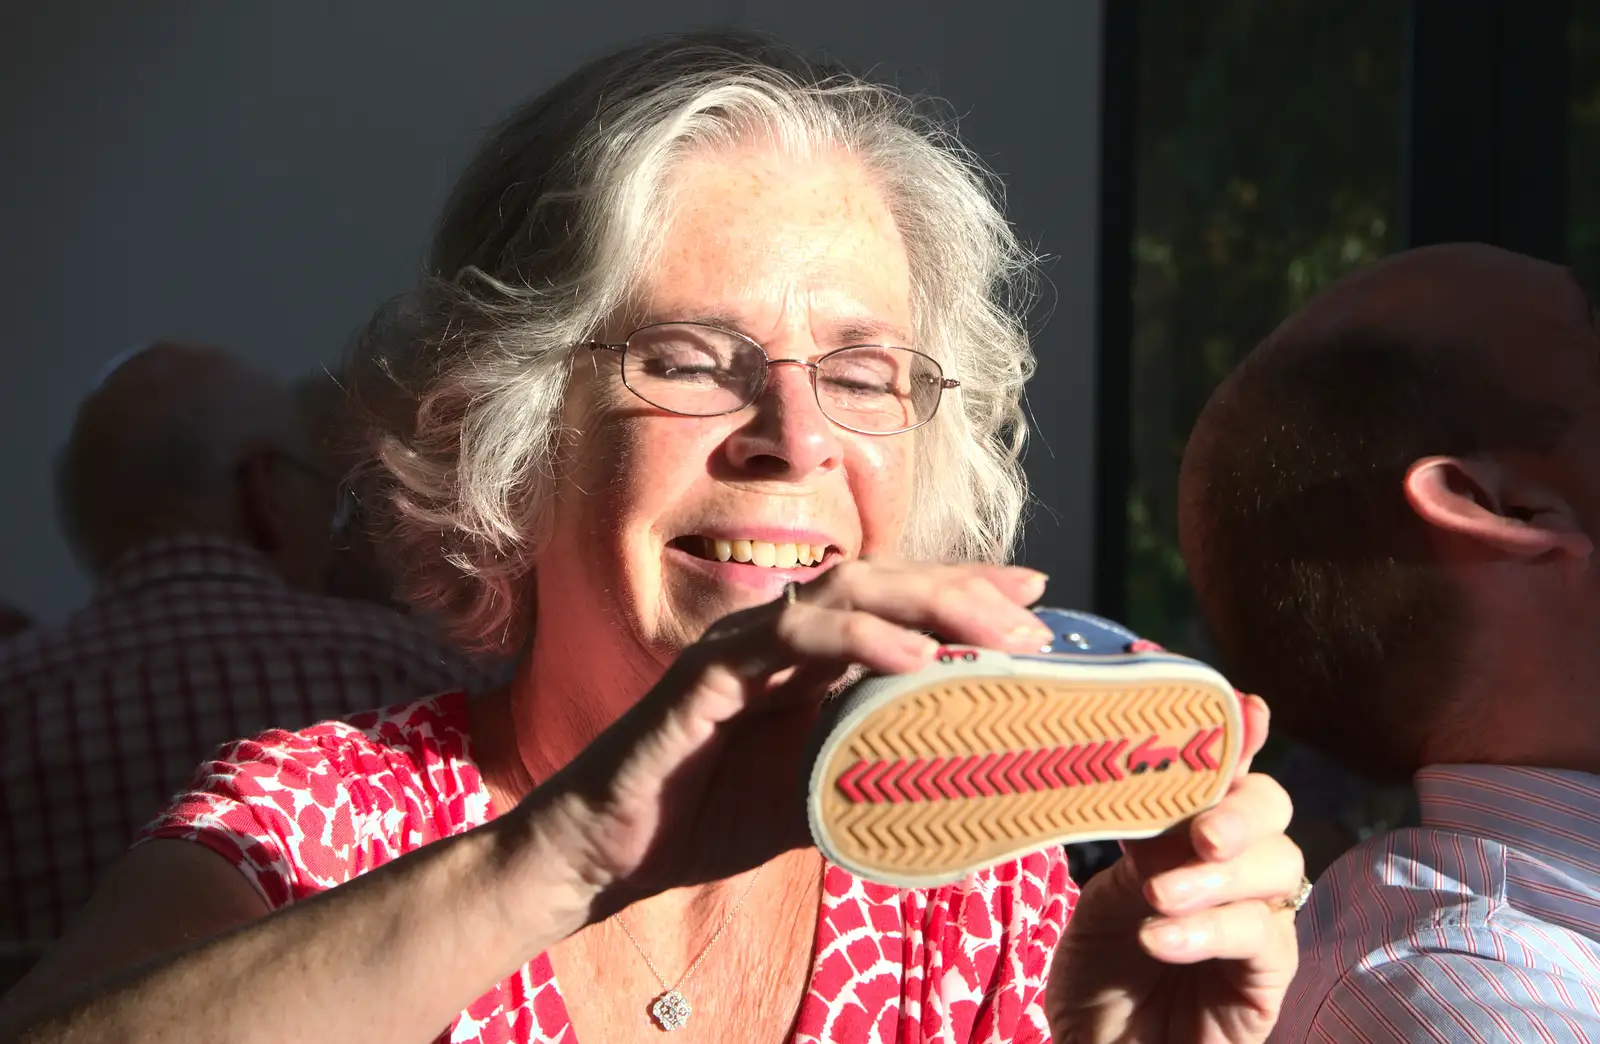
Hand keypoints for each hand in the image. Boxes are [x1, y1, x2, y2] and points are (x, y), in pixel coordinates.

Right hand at [511, 558, 1054, 926]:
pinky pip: (791, 637)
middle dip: (965, 591)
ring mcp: (743, 645)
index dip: (965, 589)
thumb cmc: (707, 820)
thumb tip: (964, 784)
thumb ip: (876, 770)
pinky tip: (911, 656)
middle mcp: (779, 636)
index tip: (1039, 595)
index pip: (896, 603)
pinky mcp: (708, 672)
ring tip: (994, 634)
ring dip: (927, 604)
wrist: (609, 853)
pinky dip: (856, 638)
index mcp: (807, 658)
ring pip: (845, 591)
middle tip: (1036, 619)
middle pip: (884, 581)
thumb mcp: (817, 795)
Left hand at [1046, 696, 1301, 1043]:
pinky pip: (1263, 938)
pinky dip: (1211, 930)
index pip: (1228, 774)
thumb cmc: (1097, 975)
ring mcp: (1259, 924)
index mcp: (1194, 836)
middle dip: (1240, 807)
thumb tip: (1143, 767)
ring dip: (1218, 875)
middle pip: (1273, 810)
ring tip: (1157, 895)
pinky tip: (1159, 936)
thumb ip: (1138, 835)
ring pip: (1279, 868)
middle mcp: (1236, 871)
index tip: (1246, 709)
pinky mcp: (1267, 981)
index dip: (1240, 738)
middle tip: (1199, 830)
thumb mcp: (1105, 891)